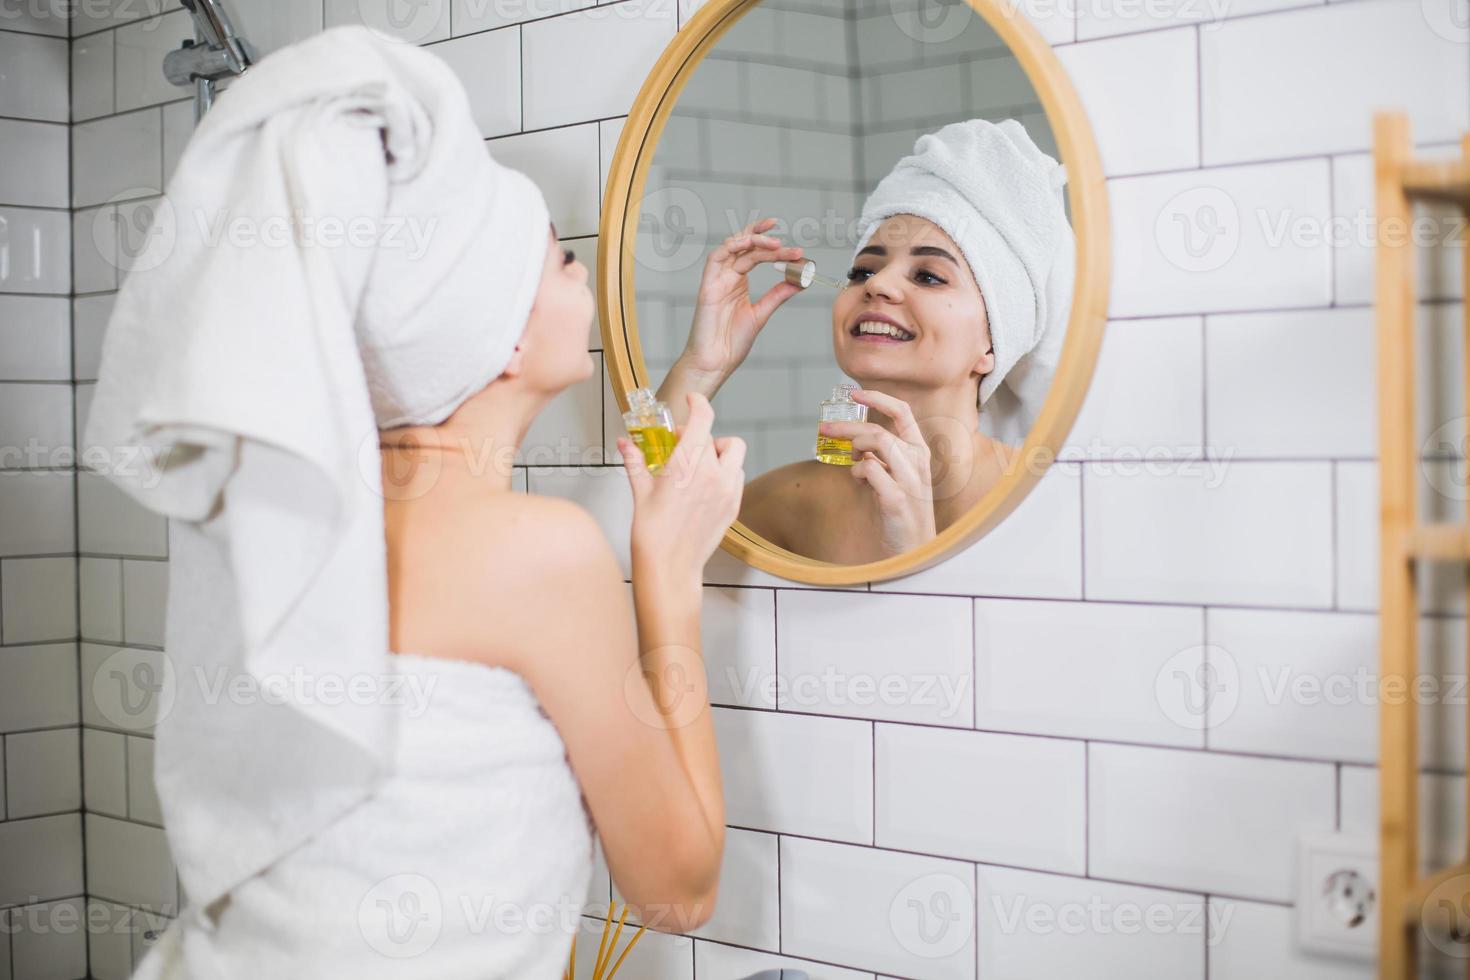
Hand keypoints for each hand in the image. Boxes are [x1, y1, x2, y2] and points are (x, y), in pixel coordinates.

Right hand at [618, 392, 746, 588]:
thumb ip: (635, 460)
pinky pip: (737, 476)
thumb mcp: (640, 491)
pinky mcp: (733, 506)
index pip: (703, 418)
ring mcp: (726, 490)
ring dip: (719, 452)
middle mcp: (711, 473)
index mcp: (686, 464)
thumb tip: (625, 444)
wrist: (669, 566)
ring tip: (700, 464)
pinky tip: (707, 484)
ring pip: (734, 454)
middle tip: (682, 446)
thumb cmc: (652, 533)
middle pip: (716, 436)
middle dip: (699, 436)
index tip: (692, 400)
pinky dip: (726, 472)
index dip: (699, 403)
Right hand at [676, 217, 805, 386]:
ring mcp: (717, 280)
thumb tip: (799, 281)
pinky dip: (731, 246)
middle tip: (789, 244)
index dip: (773, 246)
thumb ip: (777, 295)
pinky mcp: (708, 286)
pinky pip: (716, 258)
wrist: (716, 361)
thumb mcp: (761, 314)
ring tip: (775, 243)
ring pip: (733, 248)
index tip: (796, 249)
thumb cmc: (732, 342)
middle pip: (745, 247)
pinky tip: (749, 243)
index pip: (755, 254)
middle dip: (765, 238)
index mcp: (738, 282)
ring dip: (753, 240)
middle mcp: (727, 277)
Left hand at [817, 387, 936, 556]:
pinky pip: (870, 470)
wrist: (913, 548)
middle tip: (824, 428)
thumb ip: (878, 457)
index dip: (878, 398)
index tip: (854, 393)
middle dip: (847, 426)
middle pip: (879, 429)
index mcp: (918, 451)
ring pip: (878, 442)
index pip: (903, 412)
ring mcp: (909, 479)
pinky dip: (857, 471)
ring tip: (847, 457)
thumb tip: (853, 441)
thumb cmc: (900, 510)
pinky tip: (858, 481)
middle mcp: (918, 461)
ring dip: (853, 445)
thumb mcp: (892, 476)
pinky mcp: (897, 498)